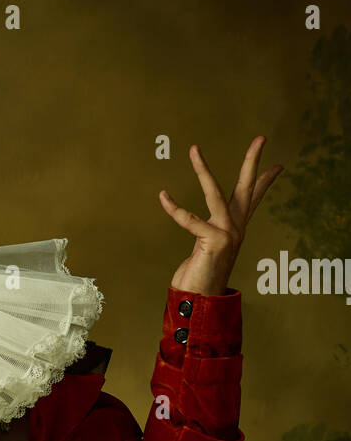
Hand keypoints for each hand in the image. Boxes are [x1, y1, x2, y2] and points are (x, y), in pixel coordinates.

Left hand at [159, 137, 282, 295]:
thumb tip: (209, 231)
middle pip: (246, 188)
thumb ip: (210, 235)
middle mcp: (236, 228)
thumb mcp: (209, 250)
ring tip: (194, 150)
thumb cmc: (200, 276)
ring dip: (203, 170)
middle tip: (261, 138)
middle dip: (253, 161)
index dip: (265, 181)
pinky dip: (175, 209)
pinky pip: (190, 220)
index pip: (254, 199)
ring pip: (214, 194)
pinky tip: (163, 195)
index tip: (278, 165)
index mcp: (236, 228)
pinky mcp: (213, 241)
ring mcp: (227, 234)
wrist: (200, 302)